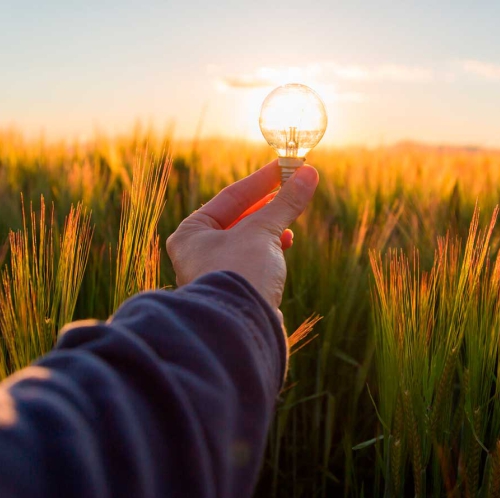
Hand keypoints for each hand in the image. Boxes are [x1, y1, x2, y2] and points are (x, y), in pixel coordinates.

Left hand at [166, 161, 318, 310]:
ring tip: (290, 219)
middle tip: (294, 186)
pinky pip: (253, 261)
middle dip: (269, 204)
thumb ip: (285, 202)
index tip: (287, 167)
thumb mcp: (264, 231)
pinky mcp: (234, 291)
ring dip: (271, 227)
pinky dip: (269, 250)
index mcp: (191, 233)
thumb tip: (308, 174)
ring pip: (247, 240)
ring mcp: (215, 274)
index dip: (262, 180)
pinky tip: (284, 245)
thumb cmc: (240, 274)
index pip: (230, 197)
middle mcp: (197, 253)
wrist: (241, 329)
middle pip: (239, 218)